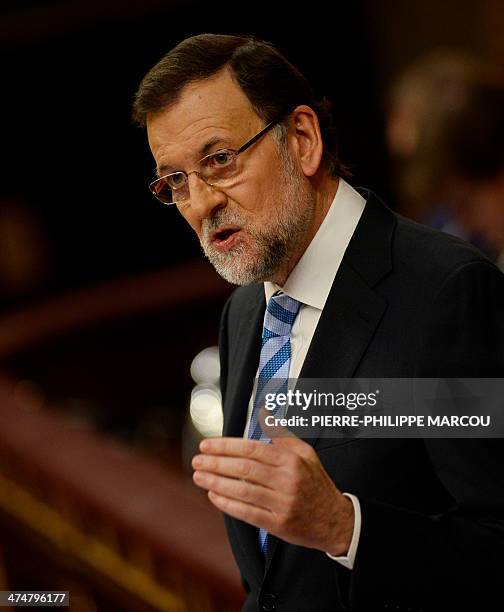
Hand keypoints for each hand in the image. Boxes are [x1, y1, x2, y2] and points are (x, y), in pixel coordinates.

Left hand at [192, 415, 353, 555]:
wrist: (335, 520)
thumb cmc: (316, 482)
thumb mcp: (305, 452)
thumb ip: (281, 434)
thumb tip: (263, 413)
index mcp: (291, 460)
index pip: (252, 449)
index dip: (226, 446)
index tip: (207, 444)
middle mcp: (287, 480)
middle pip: (244, 469)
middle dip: (216, 463)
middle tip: (197, 460)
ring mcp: (283, 503)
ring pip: (243, 491)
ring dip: (216, 483)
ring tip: (199, 477)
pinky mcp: (279, 524)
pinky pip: (248, 513)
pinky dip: (227, 505)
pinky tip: (213, 496)